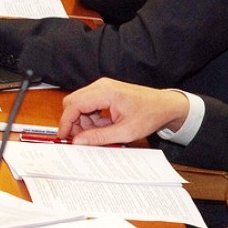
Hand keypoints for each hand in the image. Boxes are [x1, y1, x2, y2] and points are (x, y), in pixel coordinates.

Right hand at [58, 78, 190, 145]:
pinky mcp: (106, 92)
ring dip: (83, 121)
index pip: (74, 104)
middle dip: (73, 121)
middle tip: (80, 139)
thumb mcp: (125, 132)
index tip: (63, 136)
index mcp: (105, 92)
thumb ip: (99, 137)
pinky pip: (89, 104)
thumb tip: (78, 142)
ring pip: (80, 104)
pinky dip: (91, 117)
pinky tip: (102, 128)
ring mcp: (103, 87)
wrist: (164, 105)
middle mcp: (101, 86)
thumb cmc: (149, 115)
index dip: (66, 122)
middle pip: (73, 102)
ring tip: (96, 135)